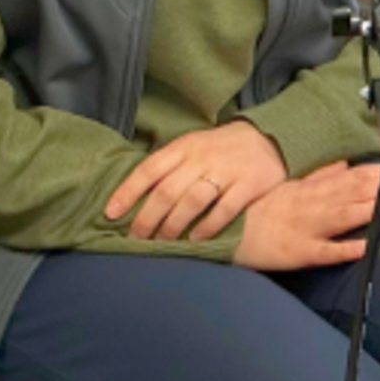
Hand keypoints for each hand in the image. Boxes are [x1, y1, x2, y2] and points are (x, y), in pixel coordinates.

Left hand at [107, 120, 288, 241]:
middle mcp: (202, 157)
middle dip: (147, 218)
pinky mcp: (250, 183)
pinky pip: (224, 210)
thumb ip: (168, 168)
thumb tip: (132, 198)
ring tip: (163, 242)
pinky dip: (207, 227)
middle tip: (136, 238)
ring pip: (192, 200)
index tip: (111, 214)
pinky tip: (195, 240)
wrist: (268, 138)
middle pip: (167, 191)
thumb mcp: (192, 148)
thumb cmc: (219, 150)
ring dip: (173, 225)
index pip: (149, 169)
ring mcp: (227, 170)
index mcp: (184, 146)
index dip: (127, 192)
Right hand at [233, 161, 379, 270]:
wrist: (224, 231)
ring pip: (343, 216)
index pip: (348, 177)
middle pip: (352, 193)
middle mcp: (311, 204)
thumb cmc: (256, 209)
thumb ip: (318, 175)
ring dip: (371, 210)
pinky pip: (325, 251)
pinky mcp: (299, 252)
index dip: (374, 174)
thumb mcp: (287, 185)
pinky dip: (346, 247)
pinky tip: (365, 245)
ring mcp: (306, 228)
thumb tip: (344, 163)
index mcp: (309, 188)